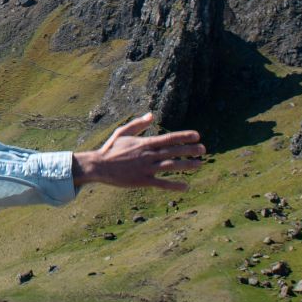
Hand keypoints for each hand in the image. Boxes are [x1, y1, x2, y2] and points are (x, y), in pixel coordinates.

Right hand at [72, 113, 204, 191]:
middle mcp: (148, 155)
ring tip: (200, 164)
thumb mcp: (122, 132)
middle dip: (190, 150)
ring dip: (187, 165)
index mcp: (144, 143)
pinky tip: (186, 186)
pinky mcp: (143, 181)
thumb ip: (138, 124)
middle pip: (173, 151)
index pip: (169, 138)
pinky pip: (162, 184)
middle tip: (203, 149)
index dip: (184, 136)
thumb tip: (151, 115)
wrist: (98, 166)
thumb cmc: (110, 149)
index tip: (197, 135)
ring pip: (171, 166)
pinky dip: (174, 185)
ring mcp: (146, 168)